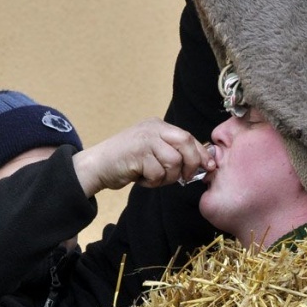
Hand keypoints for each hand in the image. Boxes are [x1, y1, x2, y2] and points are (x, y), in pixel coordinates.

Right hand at [72, 118, 214, 196]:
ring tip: (153, 178)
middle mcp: (152, 128)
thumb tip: (200, 162)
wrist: (97, 165)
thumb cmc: (126, 161)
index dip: (201, 153)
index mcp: (158, 125)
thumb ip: (171, 151)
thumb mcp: (151, 150)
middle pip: (185, 143)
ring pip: (173, 161)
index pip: (188, 136)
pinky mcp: (138, 153)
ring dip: (167, 177)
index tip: (209, 166)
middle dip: (190, 164)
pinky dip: (152, 182)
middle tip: (184, 178)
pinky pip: (158, 173)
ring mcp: (145, 139)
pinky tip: (141, 179)